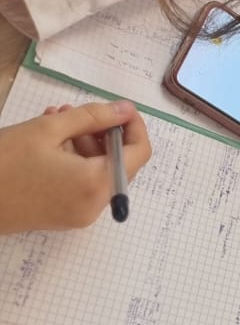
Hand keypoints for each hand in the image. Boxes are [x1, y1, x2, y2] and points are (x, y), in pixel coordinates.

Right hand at [0, 100, 151, 234]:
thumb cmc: (3, 163)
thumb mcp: (49, 129)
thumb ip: (94, 117)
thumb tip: (125, 110)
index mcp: (96, 184)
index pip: (139, 152)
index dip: (134, 125)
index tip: (118, 108)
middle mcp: (93, 205)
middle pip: (120, 162)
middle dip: (103, 132)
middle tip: (76, 111)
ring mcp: (78, 214)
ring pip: (99, 170)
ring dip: (85, 142)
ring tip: (57, 119)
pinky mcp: (62, 216)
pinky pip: (82, 183)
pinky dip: (74, 160)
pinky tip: (49, 140)